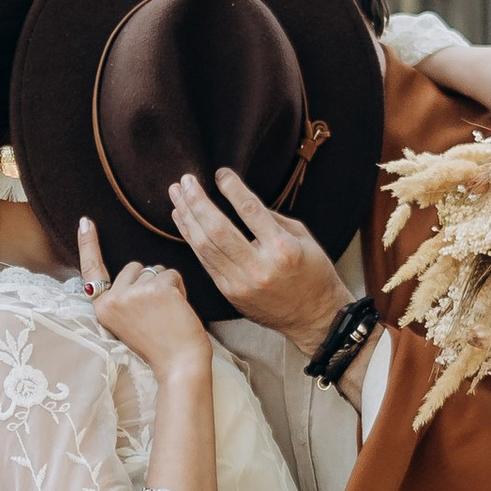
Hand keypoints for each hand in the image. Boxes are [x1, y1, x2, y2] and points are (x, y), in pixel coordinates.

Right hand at [76, 217, 210, 377]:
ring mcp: (135, 293)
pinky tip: (177, 311)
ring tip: (167, 314)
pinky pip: (172, 274)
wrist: (179, 365)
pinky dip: (179, 289)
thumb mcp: (127, 322)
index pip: (92, 270)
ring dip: (166, 287)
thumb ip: (123, 298)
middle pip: (133, 267)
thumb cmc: (158, 346)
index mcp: (102, 308)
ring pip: (155, 270)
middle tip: (155, 313)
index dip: (88, 244)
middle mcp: (113, 299)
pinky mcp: (158, 288)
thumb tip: (134, 269)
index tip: (85, 221)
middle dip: (148, 282)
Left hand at [166, 166, 346, 349]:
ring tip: (177, 195)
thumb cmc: (312, 272)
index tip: (220, 173)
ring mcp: (241, 283)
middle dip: (197, 202)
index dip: (232, 189)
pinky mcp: (230, 293)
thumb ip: (272, 219)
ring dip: (187, 218)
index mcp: (282, 248)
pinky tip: (183, 221)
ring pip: (205, 246)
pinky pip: (205, 261)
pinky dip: (191, 239)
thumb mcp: (302, 238)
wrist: (314, 317)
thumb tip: (241, 199)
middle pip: (218, 229)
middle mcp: (259, 267)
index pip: (250, 211)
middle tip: (185, 181)